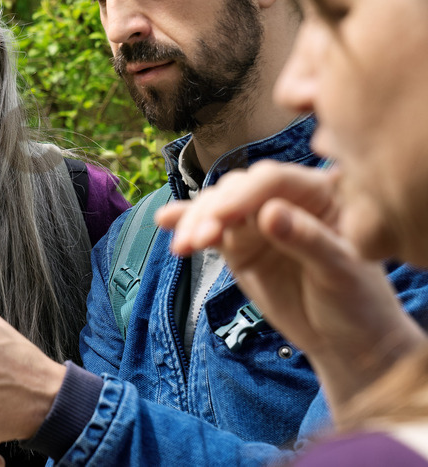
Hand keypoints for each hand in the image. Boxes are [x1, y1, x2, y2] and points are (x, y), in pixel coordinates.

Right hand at [157, 161, 425, 410]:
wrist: (348, 341)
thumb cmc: (359, 301)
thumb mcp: (341, 271)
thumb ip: (308, 239)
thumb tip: (269, 213)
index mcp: (321, 192)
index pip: (273, 180)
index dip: (244, 194)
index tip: (222, 216)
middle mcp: (286, 199)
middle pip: (238, 190)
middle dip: (213, 211)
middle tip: (197, 239)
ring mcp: (258, 222)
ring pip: (217, 207)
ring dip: (195, 222)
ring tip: (182, 247)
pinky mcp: (239, 245)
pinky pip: (209, 230)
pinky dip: (187, 225)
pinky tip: (164, 221)